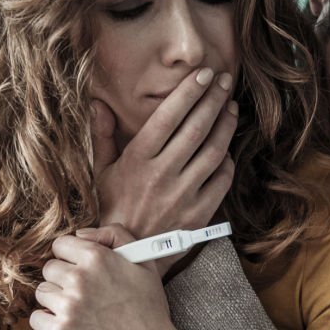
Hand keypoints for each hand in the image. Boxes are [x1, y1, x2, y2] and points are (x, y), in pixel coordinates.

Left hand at [29, 225, 175, 329]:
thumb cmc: (148, 308)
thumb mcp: (144, 262)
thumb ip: (116, 235)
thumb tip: (81, 234)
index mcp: (97, 258)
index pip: (60, 245)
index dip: (70, 257)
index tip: (79, 269)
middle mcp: (79, 279)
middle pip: (49, 269)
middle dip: (62, 279)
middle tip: (81, 293)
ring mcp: (68, 307)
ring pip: (42, 292)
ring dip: (55, 300)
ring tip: (77, 311)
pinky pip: (36, 318)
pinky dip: (47, 322)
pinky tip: (67, 324)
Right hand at [92, 67, 236, 238]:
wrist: (126, 255)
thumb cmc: (112, 208)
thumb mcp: (99, 172)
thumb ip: (101, 136)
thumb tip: (98, 103)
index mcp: (137, 160)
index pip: (168, 116)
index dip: (189, 92)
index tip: (204, 74)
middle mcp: (161, 175)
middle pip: (196, 129)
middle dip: (213, 100)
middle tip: (225, 81)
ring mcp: (183, 195)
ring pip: (213, 151)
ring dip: (226, 126)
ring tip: (231, 107)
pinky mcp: (199, 213)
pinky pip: (221, 180)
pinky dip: (227, 161)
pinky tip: (226, 147)